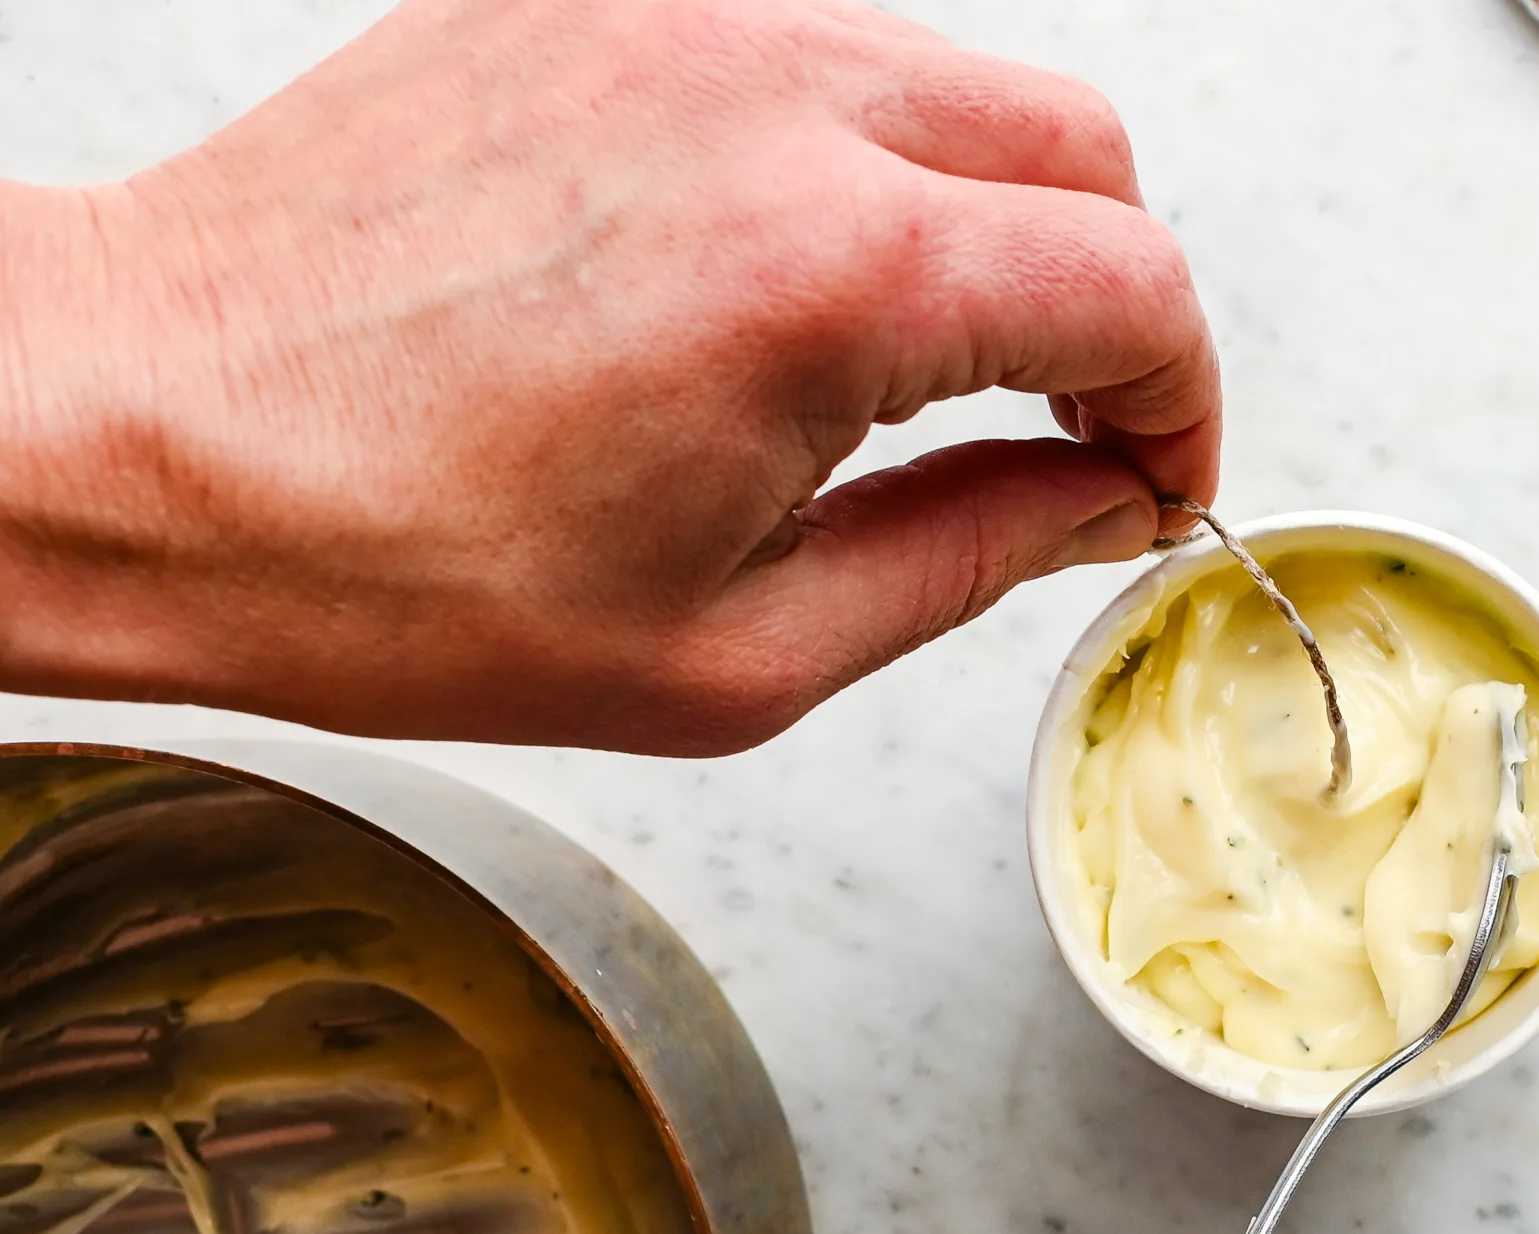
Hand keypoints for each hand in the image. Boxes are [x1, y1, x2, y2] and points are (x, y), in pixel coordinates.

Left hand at [0, 0, 1217, 751]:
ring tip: (919, 357)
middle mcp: (770, 103)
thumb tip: (1095, 503)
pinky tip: (788, 270)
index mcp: (830, 277)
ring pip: (956, 80)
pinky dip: (858, 156)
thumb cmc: (394, 565)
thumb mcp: (737, 651)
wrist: (146, 438)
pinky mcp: (593, 1)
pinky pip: (810, 50)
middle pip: (1082, 146)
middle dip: (1115, 294)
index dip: (1181, 400)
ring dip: (992, 218)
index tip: (1146, 472)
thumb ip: (969, 557)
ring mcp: (675, 23)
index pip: (1133, 284)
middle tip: (1067, 418)